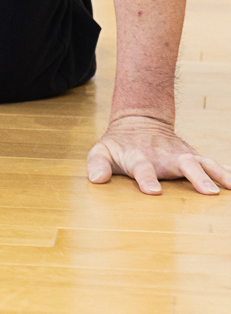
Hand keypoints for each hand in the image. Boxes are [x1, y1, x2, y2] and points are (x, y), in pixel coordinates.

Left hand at [87, 113, 230, 195]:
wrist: (139, 122)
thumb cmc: (118, 144)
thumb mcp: (101, 151)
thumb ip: (97, 164)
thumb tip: (96, 179)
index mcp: (140, 158)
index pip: (143, 169)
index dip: (146, 180)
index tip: (153, 191)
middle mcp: (164, 156)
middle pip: (182, 165)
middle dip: (195, 177)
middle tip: (207, 191)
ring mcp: (181, 156)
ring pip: (203, 163)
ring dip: (218, 174)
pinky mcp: (194, 157)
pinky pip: (214, 165)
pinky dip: (227, 173)